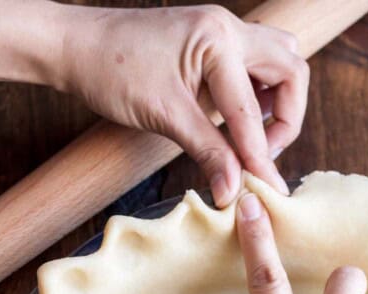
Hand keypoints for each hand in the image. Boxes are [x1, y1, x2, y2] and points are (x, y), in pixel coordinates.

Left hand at [55, 5, 308, 204]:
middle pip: (291, 69)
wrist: (76, 46)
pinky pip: (254, 65)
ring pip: (279, 61)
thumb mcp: (164, 116)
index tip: (264, 190)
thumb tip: (233, 191)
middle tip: (262, 155)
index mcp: (218, 39)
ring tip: (252, 137)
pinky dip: (257, 94)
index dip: (259, 155)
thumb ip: (207, 152)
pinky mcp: (211, 44)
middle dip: (286, 118)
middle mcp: (228, 28)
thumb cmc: (112, 72)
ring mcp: (222, 32)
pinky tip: (237, 121)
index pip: (252, 109)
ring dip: (277, 102)